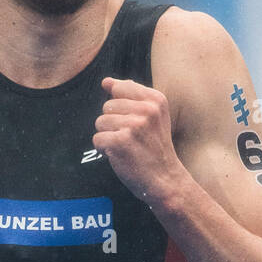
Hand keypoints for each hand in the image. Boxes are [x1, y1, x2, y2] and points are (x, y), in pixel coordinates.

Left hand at [93, 77, 183, 205]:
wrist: (165, 179)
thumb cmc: (155, 148)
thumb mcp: (153, 117)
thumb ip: (131, 96)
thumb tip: (106, 81)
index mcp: (155, 99)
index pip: (120, 87)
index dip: (119, 107)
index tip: (132, 122)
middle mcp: (146, 109)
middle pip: (107, 106)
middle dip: (112, 123)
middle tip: (131, 139)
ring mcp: (134, 125)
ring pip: (100, 122)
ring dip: (108, 137)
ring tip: (126, 147)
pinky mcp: (121, 142)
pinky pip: (97, 139)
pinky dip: (104, 150)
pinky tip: (119, 155)